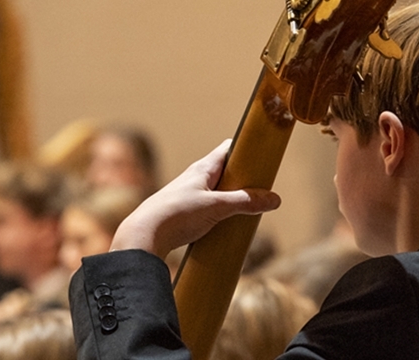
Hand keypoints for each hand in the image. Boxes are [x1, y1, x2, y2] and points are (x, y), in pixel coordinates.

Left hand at [110, 140, 280, 258]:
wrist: (144, 236)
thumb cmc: (176, 214)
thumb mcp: (216, 207)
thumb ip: (245, 202)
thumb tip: (274, 199)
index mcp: (203, 169)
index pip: (228, 149)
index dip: (246, 149)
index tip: (263, 154)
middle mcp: (195, 179)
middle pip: (226, 173)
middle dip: (244, 180)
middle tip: (261, 190)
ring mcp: (189, 197)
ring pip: (217, 193)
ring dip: (232, 200)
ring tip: (248, 212)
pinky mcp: (184, 215)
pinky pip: (209, 210)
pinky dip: (221, 215)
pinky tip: (227, 227)